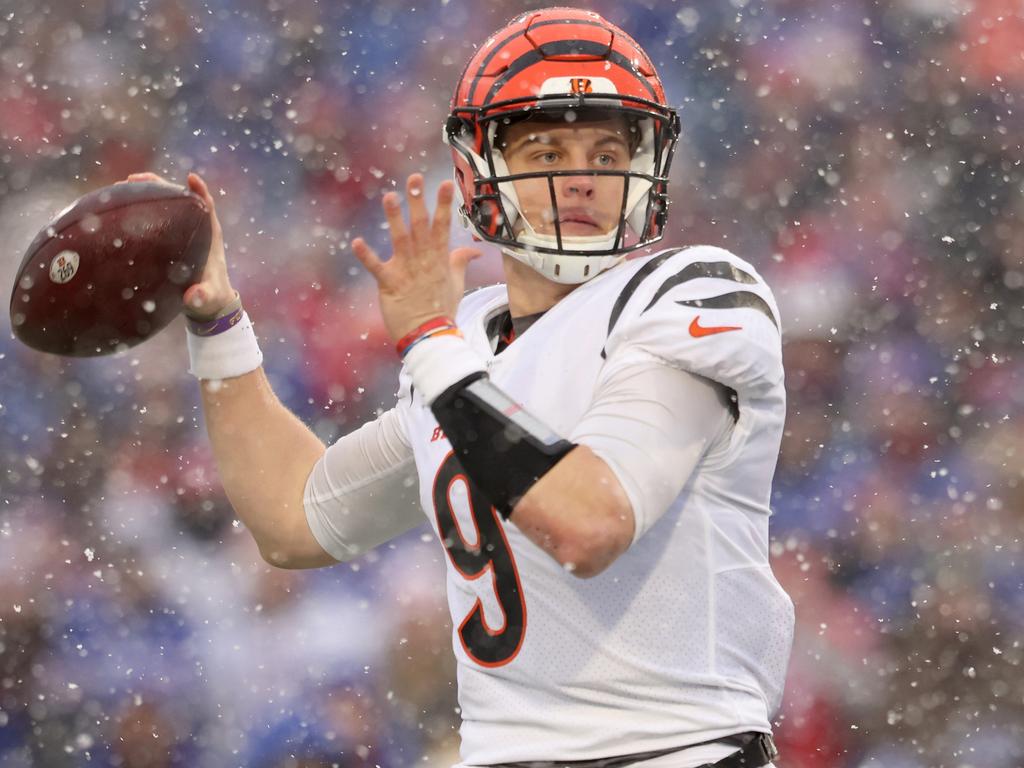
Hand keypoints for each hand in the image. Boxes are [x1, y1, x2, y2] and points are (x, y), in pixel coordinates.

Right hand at [121, 171, 235, 319]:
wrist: (207, 303)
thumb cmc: (210, 297)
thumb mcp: (207, 298)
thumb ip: (202, 297)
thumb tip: (193, 296)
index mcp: (209, 235)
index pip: (207, 206)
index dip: (200, 191)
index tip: (191, 178)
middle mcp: (195, 227)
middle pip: (180, 196)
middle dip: (159, 184)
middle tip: (134, 180)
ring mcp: (181, 230)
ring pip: (166, 203)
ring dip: (146, 191)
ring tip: (122, 187)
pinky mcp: (168, 236)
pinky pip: (155, 215)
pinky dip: (141, 206)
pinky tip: (120, 205)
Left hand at [352, 174, 481, 343]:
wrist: (430, 336)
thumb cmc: (442, 309)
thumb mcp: (457, 283)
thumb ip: (461, 261)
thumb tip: (475, 250)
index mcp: (439, 259)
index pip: (443, 226)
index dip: (443, 205)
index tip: (445, 183)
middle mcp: (423, 260)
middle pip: (421, 226)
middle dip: (418, 201)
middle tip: (415, 179)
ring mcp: (406, 271)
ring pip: (400, 240)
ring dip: (394, 218)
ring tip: (389, 196)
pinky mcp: (390, 284)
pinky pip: (376, 268)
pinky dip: (367, 256)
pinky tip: (356, 242)